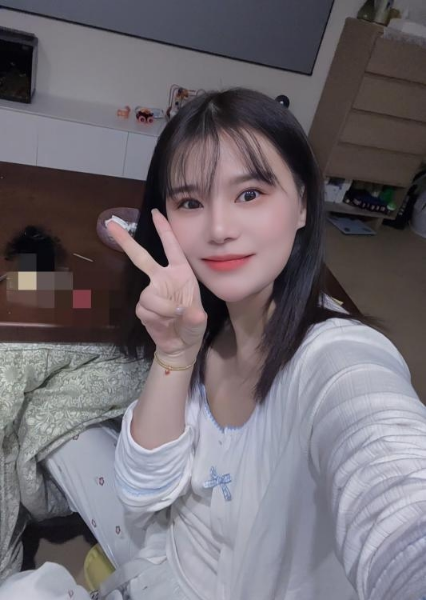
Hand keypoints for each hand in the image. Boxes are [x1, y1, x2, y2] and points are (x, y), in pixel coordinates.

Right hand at [106, 209, 206, 358]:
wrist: (181, 344)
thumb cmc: (193, 326)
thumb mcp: (200, 321)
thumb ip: (196, 317)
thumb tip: (190, 313)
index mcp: (180, 273)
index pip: (172, 248)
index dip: (164, 230)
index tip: (156, 213)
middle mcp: (163, 279)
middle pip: (141, 257)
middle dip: (126, 241)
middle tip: (110, 224)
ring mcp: (151, 293)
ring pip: (148, 296)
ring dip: (162, 309)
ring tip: (174, 317)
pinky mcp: (142, 308)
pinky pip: (145, 310)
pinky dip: (156, 318)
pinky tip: (164, 323)